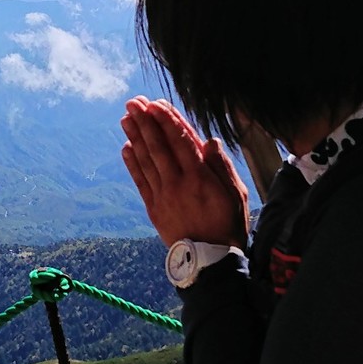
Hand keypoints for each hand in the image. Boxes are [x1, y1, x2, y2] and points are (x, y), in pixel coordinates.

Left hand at [120, 97, 250, 248]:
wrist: (210, 261)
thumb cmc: (228, 224)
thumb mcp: (236, 194)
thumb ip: (222, 166)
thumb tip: (209, 140)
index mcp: (200, 177)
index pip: (180, 141)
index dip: (167, 120)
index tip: (156, 103)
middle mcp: (178, 183)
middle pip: (158, 146)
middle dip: (145, 122)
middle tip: (134, 102)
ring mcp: (163, 196)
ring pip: (146, 161)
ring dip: (135, 137)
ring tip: (126, 118)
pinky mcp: (153, 208)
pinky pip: (140, 182)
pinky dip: (132, 164)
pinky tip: (126, 148)